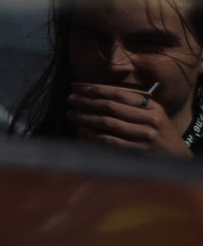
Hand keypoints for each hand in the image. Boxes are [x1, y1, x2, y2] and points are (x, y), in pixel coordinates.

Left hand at [67, 82, 188, 155]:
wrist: (175, 156)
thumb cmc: (158, 132)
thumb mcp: (153, 114)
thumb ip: (132, 104)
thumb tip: (99, 94)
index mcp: (151, 106)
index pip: (120, 94)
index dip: (97, 90)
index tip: (79, 89)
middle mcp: (149, 119)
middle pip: (111, 107)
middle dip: (87, 102)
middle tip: (70, 100)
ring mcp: (143, 136)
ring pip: (108, 123)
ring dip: (86, 118)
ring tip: (71, 114)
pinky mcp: (136, 151)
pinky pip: (109, 141)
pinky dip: (93, 135)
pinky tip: (82, 131)